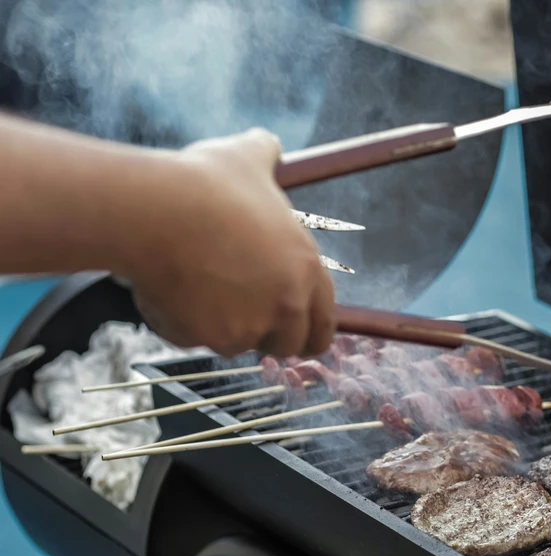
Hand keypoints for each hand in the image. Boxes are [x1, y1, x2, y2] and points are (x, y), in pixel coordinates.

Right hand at [123, 128, 334, 357]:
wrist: (155, 209)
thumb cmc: (205, 182)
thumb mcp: (247, 157)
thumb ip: (267, 154)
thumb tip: (268, 142)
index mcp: (307, 271)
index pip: (324, 326)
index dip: (309, 332)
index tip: (294, 332)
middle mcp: (285, 305)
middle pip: (286, 345)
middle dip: (265, 334)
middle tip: (238, 311)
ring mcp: (245, 326)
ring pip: (235, 342)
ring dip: (218, 324)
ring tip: (196, 281)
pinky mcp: (205, 337)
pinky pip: (192, 338)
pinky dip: (179, 322)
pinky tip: (167, 286)